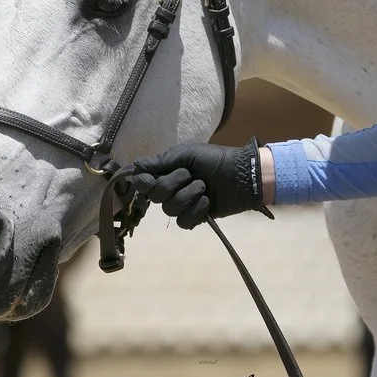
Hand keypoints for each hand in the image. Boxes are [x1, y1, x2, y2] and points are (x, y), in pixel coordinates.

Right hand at [128, 138, 273, 228]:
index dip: (144, 183)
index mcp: (167, 172)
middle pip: (155, 197)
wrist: (242, 174)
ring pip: (170, 209)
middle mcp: (172, 189)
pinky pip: (184, 221)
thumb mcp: (186, 154)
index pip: (144, 183)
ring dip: (189, 195)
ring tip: (204, 187)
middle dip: (173, 184)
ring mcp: (184, 204)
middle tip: (190, 174)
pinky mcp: (196, 217)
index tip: (149, 179)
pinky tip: (208, 202)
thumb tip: (134, 166)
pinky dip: (197, 210)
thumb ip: (160, 162)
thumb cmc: (215, 159)